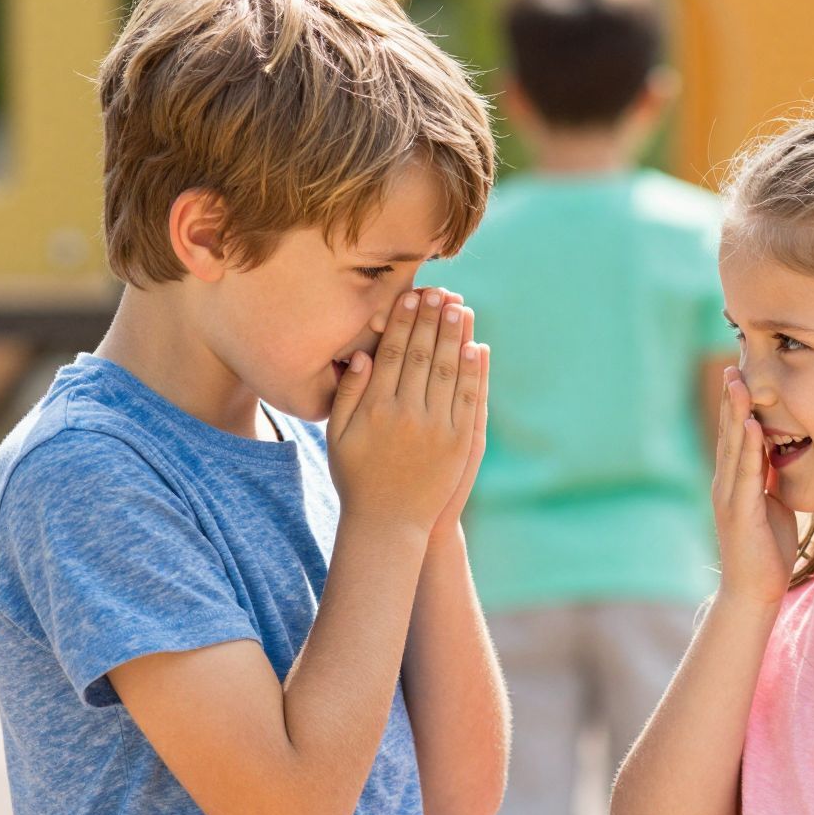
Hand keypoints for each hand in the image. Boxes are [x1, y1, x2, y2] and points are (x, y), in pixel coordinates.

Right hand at [328, 287, 481, 535]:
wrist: (389, 524)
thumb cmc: (357, 478)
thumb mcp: (338, 437)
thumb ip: (348, 395)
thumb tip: (362, 356)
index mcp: (376, 409)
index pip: (393, 353)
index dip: (402, 322)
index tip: (410, 297)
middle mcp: (408, 414)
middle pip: (423, 354)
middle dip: (431, 319)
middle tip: (439, 291)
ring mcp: (437, 428)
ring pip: (448, 370)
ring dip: (455, 336)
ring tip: (458, 307)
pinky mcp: (460, 443)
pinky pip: (469, 398)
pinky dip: (473, 371)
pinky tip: (475, 347)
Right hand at [712, 368, 798, 607]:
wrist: (753, 593)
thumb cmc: (766, 552)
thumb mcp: (773, 507)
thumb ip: (771, 482)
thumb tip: (781, 458)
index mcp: (734, 483)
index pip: (734, 437)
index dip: (737, 406)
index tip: (741, 375)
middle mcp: (726, 485)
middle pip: (728, 433)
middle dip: (732, 399)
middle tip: (734, 364)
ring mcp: (729, 498)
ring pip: (733, 447)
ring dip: (736, 413)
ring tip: (739, 383)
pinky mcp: (739, 513)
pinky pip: (745, 473)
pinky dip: (747, 447)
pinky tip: (750, 424)